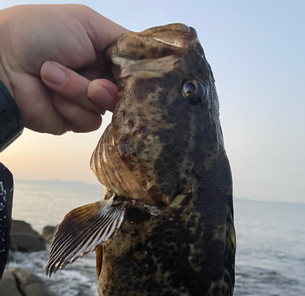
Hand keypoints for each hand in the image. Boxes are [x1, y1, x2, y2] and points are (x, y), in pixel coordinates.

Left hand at [0, 4, 126, 134]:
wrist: (4, 62)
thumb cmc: (40, 33)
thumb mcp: (87, 23)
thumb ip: (123, 40)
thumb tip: (149, 56)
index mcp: (102, 53)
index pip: (133, 69)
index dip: (135, 74)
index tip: (131, 74)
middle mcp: (97, 77)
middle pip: (124, 93)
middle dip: (106, 87)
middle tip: (92, 81)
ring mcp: (85, 100)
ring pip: (105, 109)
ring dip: (78, 91)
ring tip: (52, 75)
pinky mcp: (73, 120)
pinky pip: (88, 122)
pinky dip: (70, 107)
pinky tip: (51, 94)